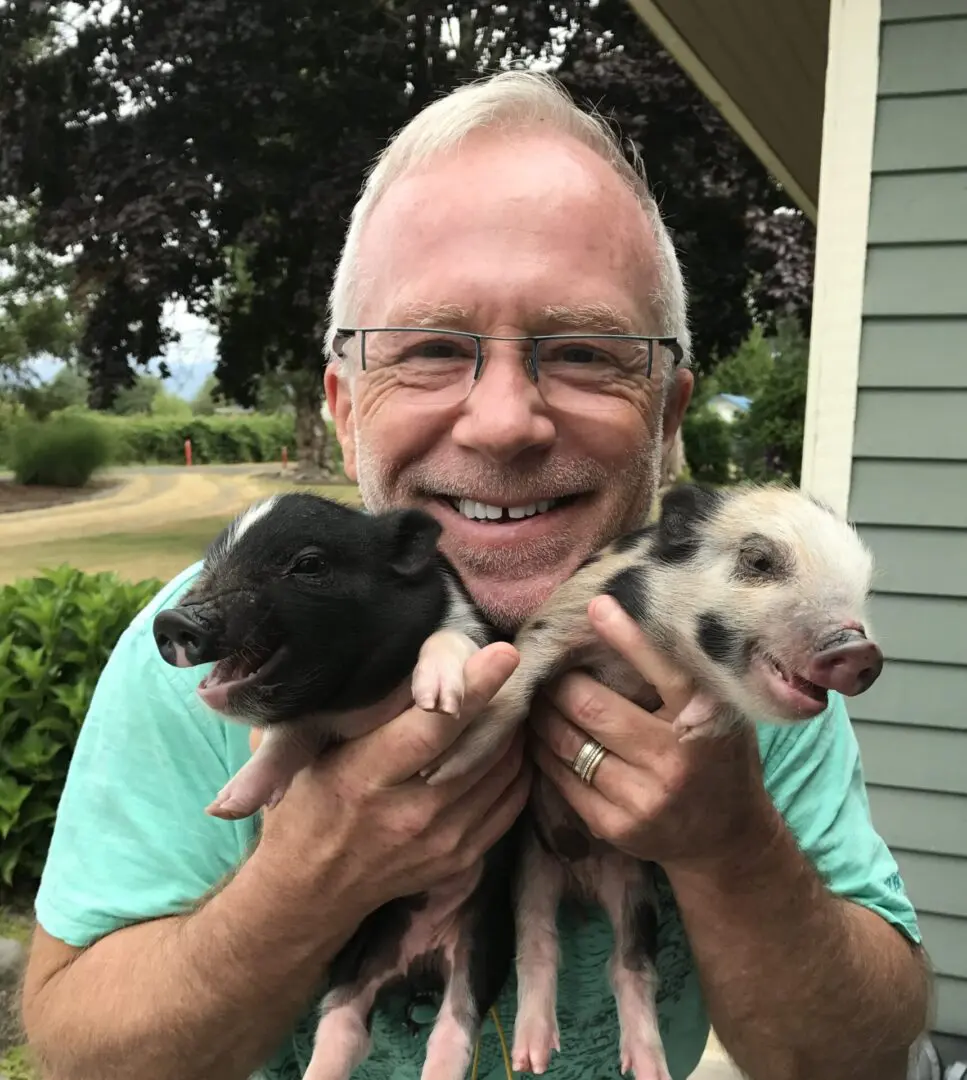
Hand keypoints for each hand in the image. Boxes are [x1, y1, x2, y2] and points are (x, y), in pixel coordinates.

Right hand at [253, 641, 531, 910]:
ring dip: (512, 732)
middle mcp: (409, 813)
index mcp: (364, 777)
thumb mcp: (316, 751)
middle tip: (511, 669)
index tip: (504, 654)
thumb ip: (362, 712)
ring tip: (507, 702)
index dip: (472, 689)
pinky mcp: (462, 858)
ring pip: (503, 771)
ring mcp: (441, 841)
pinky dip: (516, 768)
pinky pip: (510, 801)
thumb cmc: (310, 802)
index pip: (432, 727)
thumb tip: (411, 659)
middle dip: (504, 703)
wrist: (311, 888)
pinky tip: (508, 745)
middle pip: (478, 747)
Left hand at [529, 595, 781, 871]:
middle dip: (559, 683)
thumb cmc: (718, 756)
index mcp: (706, 721)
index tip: (597, 606)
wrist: (728, 837)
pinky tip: (541, 738)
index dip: (627, 636)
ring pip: (568, 743)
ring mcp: (645, 798)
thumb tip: (627, 620)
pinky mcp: (619, 827)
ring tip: (536, 698)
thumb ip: (685, 675)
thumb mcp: (719, 711)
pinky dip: (545, 753)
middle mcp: (675, 760)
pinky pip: (564, 780)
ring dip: (543, 716)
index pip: (663, 670)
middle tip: (547, 667)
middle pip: (591, 706)